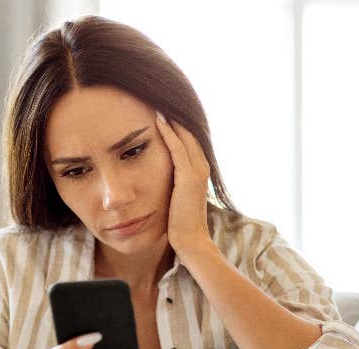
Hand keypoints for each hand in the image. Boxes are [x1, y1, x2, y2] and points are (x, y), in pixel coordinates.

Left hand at [154, 111, 212, 257]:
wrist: (190, 242)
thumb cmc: (180, 225)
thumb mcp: (175, 198)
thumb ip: (171, 184)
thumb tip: (159, 178)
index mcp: (199, 171)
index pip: (188, 140)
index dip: (177, 123)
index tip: (162, 108)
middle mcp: (201, 167)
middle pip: (189, 133)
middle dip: (174, 115)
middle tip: (159, 96)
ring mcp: (196, 172)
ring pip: (184, 136)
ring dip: (171, 118)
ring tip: (157, 100)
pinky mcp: (188, 178)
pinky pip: (177, 149)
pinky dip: (168, 133)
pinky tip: (157, 120)